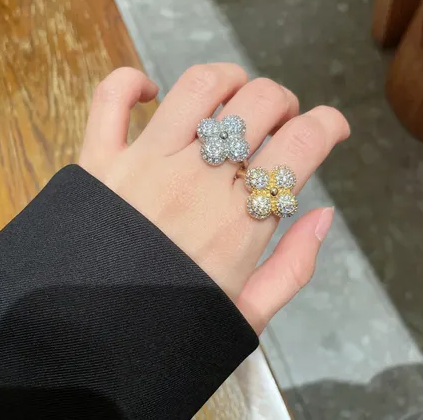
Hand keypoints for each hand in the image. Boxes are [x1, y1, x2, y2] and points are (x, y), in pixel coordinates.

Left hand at [79, 64, 349, 333]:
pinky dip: (131, 82)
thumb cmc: (169, 330)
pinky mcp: (98, 161)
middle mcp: (196, 181)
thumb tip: (323, 216)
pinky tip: (150, 93)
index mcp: (239, 221)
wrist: (90, 344)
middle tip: (280, 121)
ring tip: (234, 97)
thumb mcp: (246, 315)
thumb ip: (293, 267)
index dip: (329, 124)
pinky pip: (112, 98)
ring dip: (228, 79)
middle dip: (284, 102)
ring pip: (199, 86)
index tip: (332, 126)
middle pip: (259, 103)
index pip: (302, 145)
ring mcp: (144, 165)